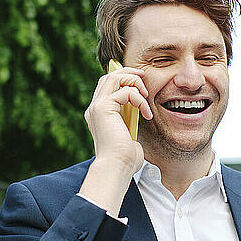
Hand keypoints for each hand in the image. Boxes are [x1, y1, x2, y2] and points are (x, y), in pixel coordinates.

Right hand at [80, 67, 152, 214]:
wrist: (117, 167)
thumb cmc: (125, 158)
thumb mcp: (128, 134)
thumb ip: (129, 121)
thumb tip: (139, 114)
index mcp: (98, 114)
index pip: (107, 86)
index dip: (122, 78)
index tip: (140, 82)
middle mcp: (94, 108)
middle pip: (108, 76)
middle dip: (128, 73)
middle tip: (144, 78)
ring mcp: (97, 107)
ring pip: (114, 77)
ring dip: (134, 82)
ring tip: (146, 96)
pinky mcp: (103, 108)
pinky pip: (125, 91)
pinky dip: (139, 99)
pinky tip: (146, 114)